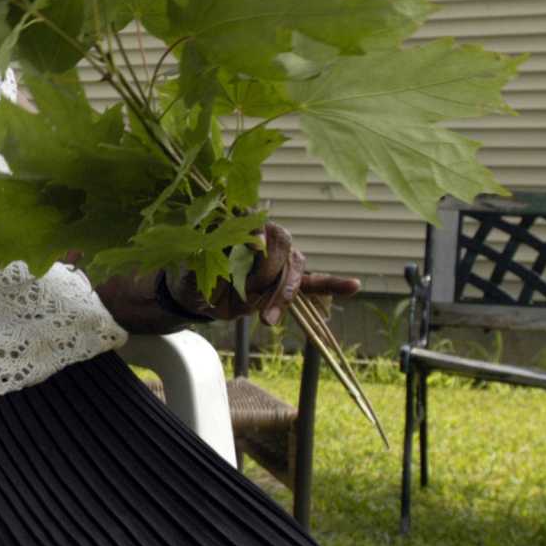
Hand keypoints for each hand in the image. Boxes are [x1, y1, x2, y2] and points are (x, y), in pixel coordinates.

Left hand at [178, 221, 360, 325]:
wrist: (192, 299)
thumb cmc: (192, 274)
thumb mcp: (196, 262)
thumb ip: (219, 249)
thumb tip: (247, 241)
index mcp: (243, 228)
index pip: (265, 227)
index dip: (262, 240)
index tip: (252, 249)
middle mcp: (265, 241)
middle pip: (285, 250)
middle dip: (270, 275)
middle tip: (248, 294)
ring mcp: (277, 264)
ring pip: (295, 270)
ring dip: (283, 294)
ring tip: (268, 318)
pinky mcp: (282, 286)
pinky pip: (311, 284)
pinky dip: (332, 285)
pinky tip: (354, 286)